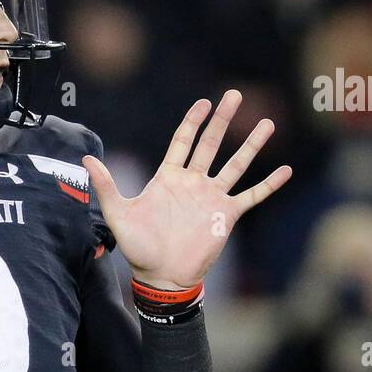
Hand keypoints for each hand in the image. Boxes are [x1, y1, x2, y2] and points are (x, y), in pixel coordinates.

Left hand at [83, 89, 291, 289]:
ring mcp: (211, 197)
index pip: (183, 141)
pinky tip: (285, 170)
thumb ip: (105, 186)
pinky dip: (268, 184)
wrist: (161, 277)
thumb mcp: (118, 214)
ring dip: (251, 145)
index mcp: (168, 177)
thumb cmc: (138, 247)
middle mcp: (193, 183)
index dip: (192, 121)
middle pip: (211, 144)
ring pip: (236, 164)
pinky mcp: (226, 215)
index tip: (204, 102)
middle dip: (222, 120)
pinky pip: (252, 196)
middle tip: (234, 95)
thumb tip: (86, 160)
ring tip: (267, 123)